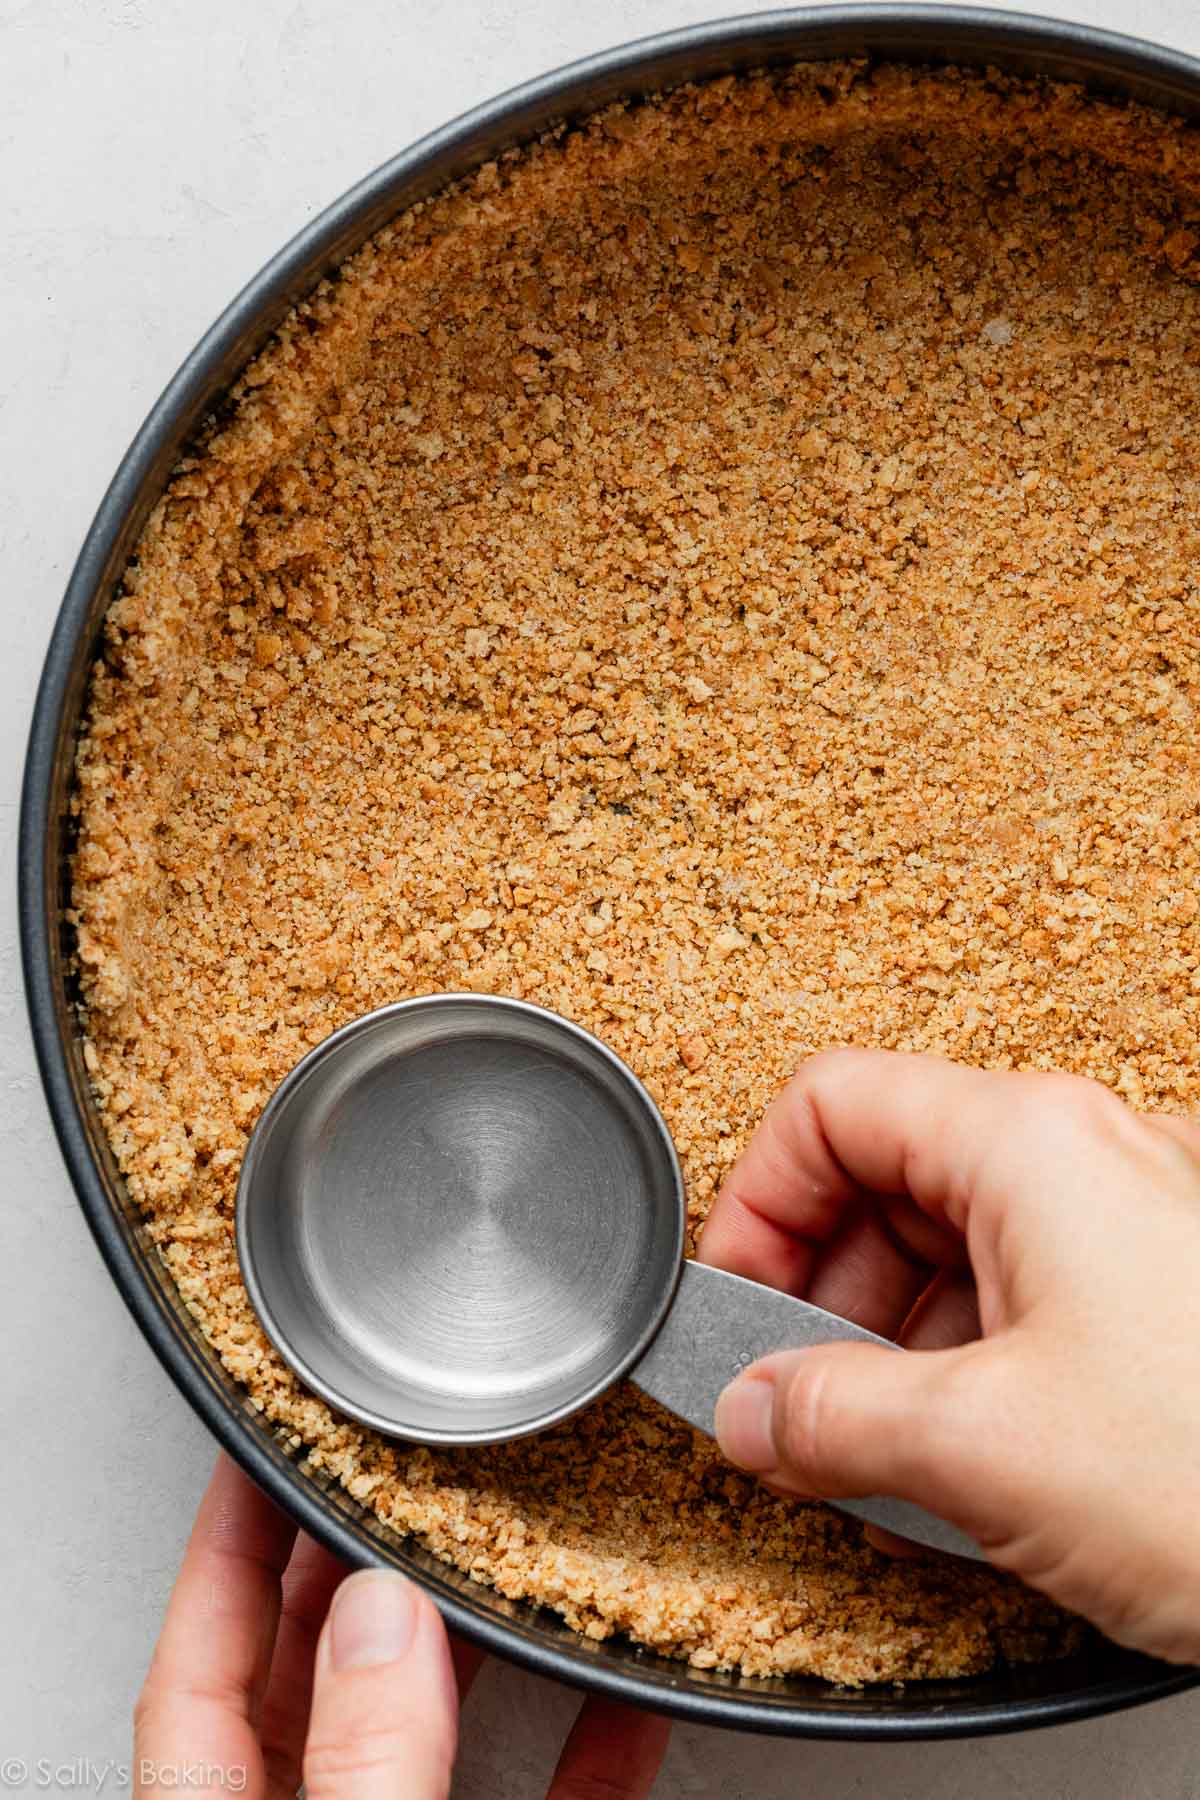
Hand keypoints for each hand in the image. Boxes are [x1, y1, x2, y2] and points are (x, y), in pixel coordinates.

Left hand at [134, 1454, 668, 1797]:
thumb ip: (368, 1757)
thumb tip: (383, 1617)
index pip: (198, 1662)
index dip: (225, 1541)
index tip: (260, 1447)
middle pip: (317, 1667)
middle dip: (359, 1552)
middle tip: (400, 1460)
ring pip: (429, 1721)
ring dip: (472, 1634)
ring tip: (509, 1538)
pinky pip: (543, 1794)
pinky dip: (587, 1738)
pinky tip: (621, 1686)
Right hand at [702, 1049, 1199, 1664]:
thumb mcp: (985, 1447)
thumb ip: (832, 1418)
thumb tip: (754, 1410)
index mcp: (1029, 1142)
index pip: (831, 1105)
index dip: (756, 1201)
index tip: (734, 1301)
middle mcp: (1084, 1158)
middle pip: (889, 1176)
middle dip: (821, 1293)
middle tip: (794, 1394)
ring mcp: (1132, 1224)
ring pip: (955, 1246)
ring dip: (889, 1347)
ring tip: (873, 1451)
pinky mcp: (1160, 1299)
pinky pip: (1024, 1302)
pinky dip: (965, 1372)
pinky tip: (955, 1465)